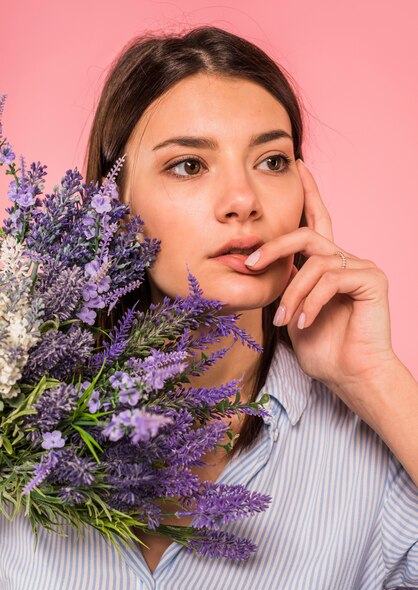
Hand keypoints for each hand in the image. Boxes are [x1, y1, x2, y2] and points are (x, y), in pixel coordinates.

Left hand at [245, 159, 396, 393]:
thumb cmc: (321, 347)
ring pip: (314, 262)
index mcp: (326, 263)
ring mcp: (360, 266)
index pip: (316, 220)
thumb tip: (260, 262)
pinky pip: (331, 278)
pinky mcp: (372, 279)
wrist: (349, 374)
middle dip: (274, 247)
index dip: (308, 192)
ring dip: (292, 292)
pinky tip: (303, 321)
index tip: (299, 166)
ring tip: (284, 319)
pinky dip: (312, 300)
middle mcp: (344, 258)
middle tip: (249, 263)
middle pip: (306, 234)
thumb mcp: (292, 308)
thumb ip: (285, 282)